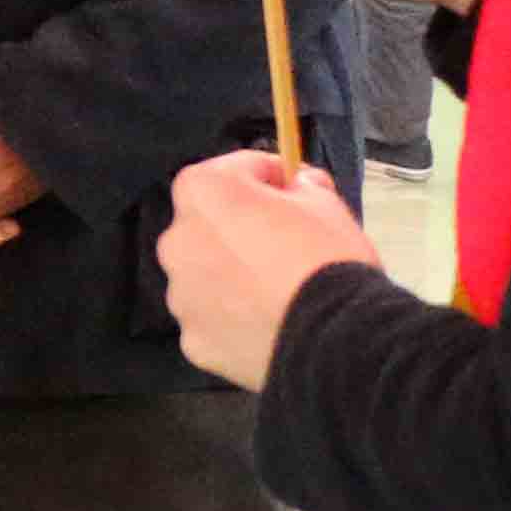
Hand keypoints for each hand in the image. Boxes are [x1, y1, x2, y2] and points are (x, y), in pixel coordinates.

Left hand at [157, 147, 376, 387]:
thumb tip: (298, 185)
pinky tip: (267, 324)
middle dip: (242, 228)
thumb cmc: (325, 256)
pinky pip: (212, 319)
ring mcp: (180, 294)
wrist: (334, 337)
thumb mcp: (325, 202)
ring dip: (231, 276)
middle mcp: (176, 240)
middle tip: (286, 246)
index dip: (269, 178)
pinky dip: (233, 319)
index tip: (295, 193)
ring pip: (206, 275)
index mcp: (200, 192)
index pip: (234, 171)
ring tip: (276, 292)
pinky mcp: (193, 339)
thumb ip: (302, 185)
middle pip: (211, 225)